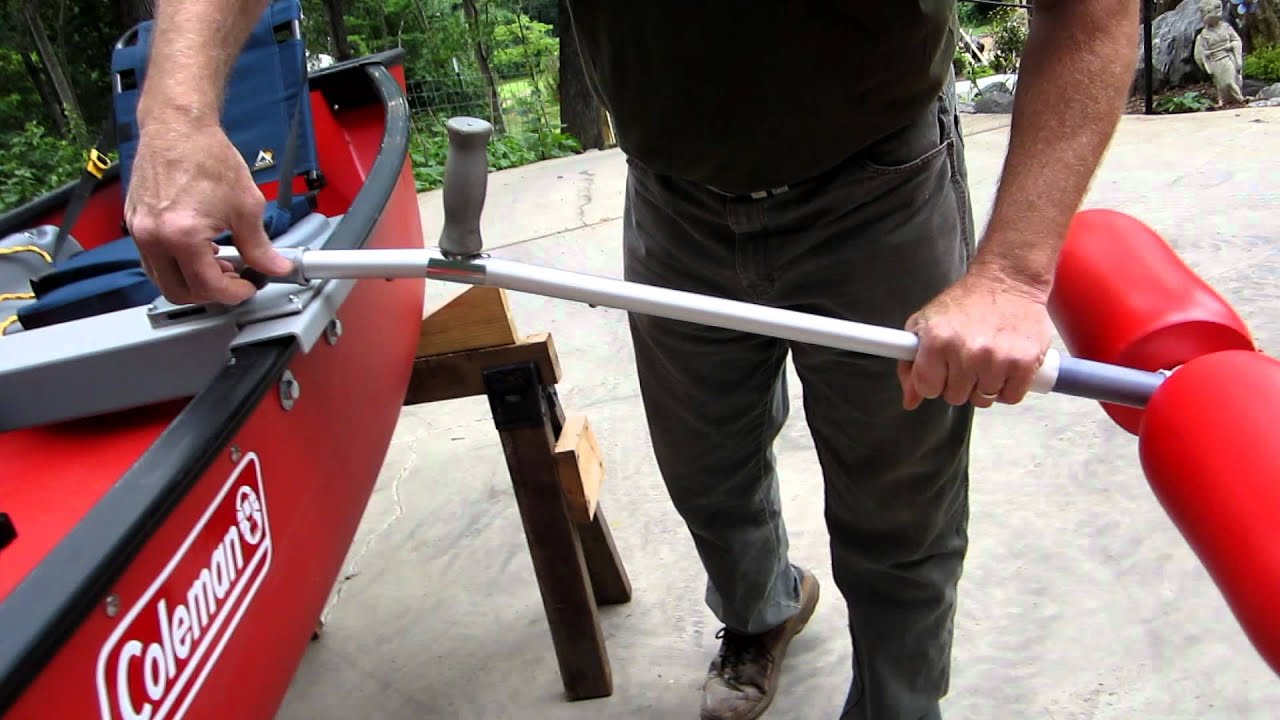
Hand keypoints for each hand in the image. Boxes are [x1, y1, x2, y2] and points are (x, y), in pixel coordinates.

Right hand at [124, 118, 291, 305]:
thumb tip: (275, 266)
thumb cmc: (206, 156)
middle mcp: (153, 237)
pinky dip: (176, 263)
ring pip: (161, 278)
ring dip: (191, 280)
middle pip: (178, 291)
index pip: (207, 286)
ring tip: (219, 263)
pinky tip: (199, 250)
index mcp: (180, 235)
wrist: (178, 127)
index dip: (233, 293)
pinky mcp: (134, 222)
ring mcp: (139, 230)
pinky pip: (152, 259)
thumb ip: (260, 245)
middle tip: (233, 280)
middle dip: (209, 292)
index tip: (248, 287)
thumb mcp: (245, 206)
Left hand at [897, 266, 1053, 409]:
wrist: (1008, 281)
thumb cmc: (964, 302)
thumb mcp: (925, 323)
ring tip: (986, 360)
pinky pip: (1010, 398)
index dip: (932, 382)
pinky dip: (1007, 389)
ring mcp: (997, 359)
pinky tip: (1004, 369)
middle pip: (955, 397)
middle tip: (966, 360)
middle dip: (958, 383)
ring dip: (983, 386)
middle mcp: (967, 352)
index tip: (940, 370)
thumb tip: (910, 401)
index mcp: (937, 341)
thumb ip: (910, 363)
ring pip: (983, 400)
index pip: (927, 388)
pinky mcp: (1025, 363)